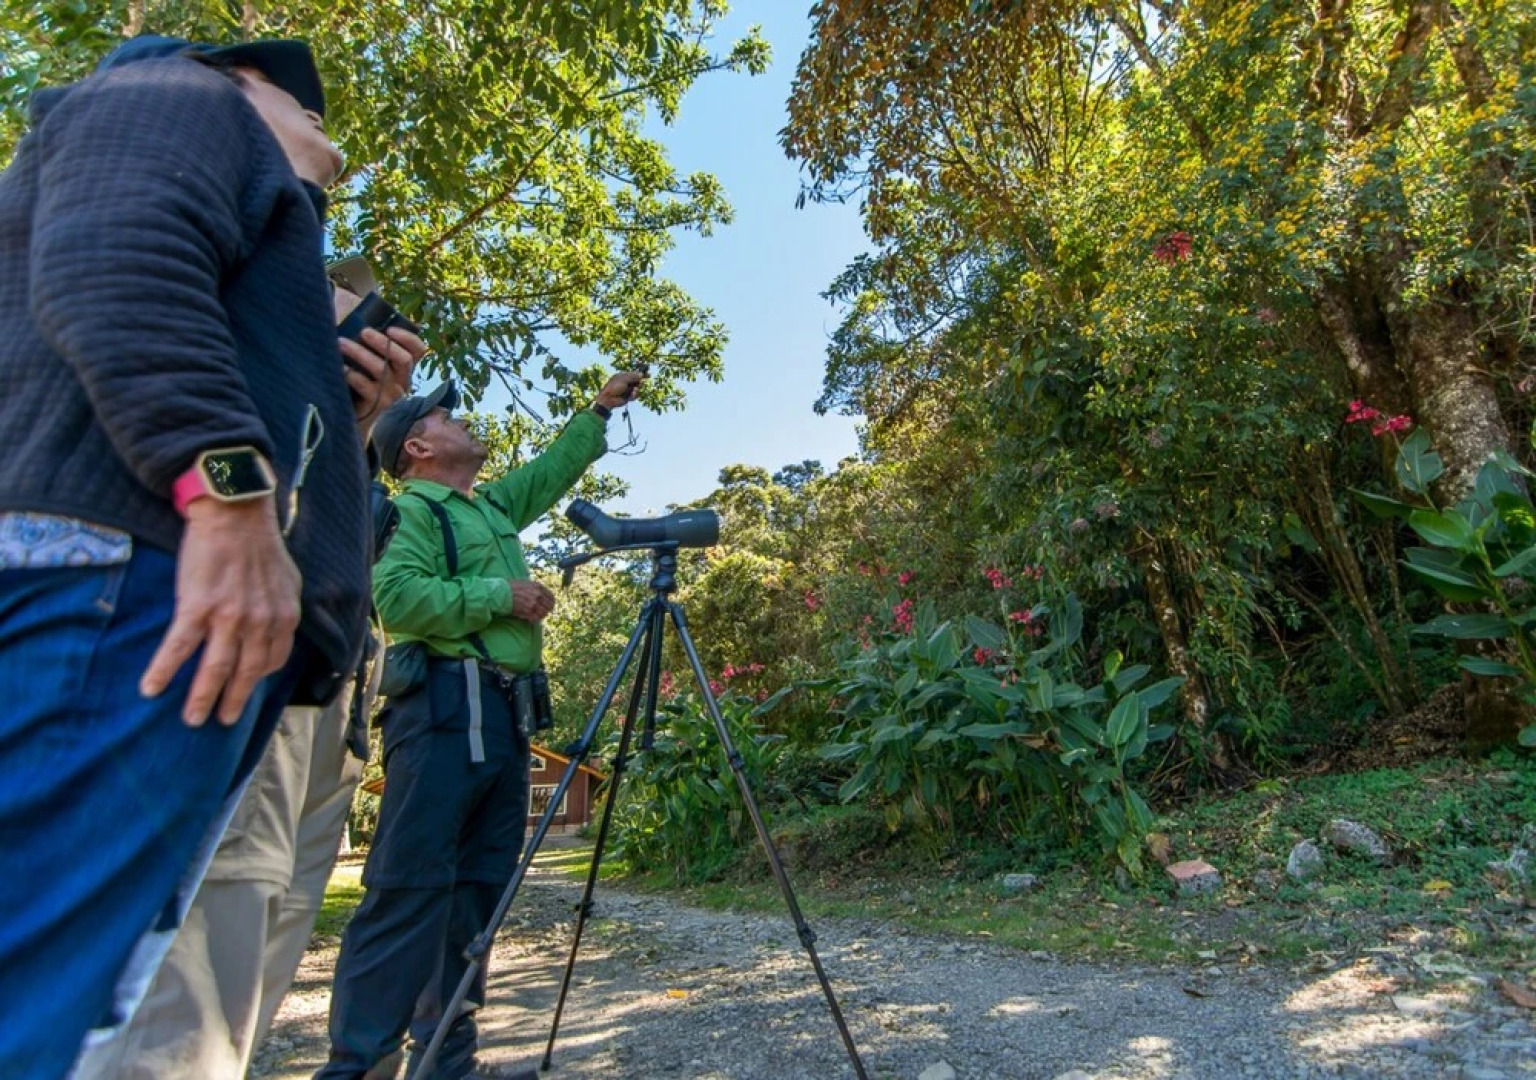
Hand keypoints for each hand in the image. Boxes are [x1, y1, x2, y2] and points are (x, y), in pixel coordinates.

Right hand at [140, 497, 302, 725]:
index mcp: (284, 617)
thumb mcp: (288, 581)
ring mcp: (229, 617)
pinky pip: (179, 648)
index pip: (273, 661)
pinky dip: (164, 671)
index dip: (257, 679)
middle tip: (220, 721)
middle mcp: (260, 623)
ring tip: (192, 718)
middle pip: (245, 674)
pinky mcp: (197, 608)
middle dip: (232, 702)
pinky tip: (152, 688)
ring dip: (201, 697)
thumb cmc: (259, 544)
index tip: (244, 690)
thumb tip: (277, 632)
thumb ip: (282, 610)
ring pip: (214, 669)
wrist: (234, 512)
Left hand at [342, 326, 425, 433]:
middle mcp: (403, 382)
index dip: (408, 338)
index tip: (390, 328)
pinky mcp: (377, 405)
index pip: (418, 350)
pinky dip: (352, 374)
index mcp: (404, 369)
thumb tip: (356, 315)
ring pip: (381, 369)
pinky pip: (365, 386)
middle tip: (363, 331)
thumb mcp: (373, 365)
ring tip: (341, 342)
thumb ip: (372, 346)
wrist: (357, 419)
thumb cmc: (362, 384)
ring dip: (360, 353)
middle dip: (383, 343)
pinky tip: (340, 366)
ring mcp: (392, 395)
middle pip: (403, 359)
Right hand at [508, 580, 555, 621]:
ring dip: (541, 615)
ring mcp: (533, 604)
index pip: (551, 597)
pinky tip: (531, 618)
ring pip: (543, 613)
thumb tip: (542, 594)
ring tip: (536, 615)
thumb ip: (535, 588)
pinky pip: (536, 618)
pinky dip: (534, 619)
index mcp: (538, 587)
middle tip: (543, 612)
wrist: (501, 593)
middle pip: (549, 606)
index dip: (551, 603)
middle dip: (547, 610)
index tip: (549, 606)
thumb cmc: (511, 587)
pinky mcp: (527, 612)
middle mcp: (538, 595)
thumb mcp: (526, 583)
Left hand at [594, 370, 645, 411]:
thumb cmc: (614, 387)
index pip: (635, 374)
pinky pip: (635, 395)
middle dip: (639, 383)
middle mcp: (627, 382)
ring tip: (632, 391)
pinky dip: (633, 396)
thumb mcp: (624, 379)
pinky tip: (629, 397)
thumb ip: (633, 376)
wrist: (608, 399)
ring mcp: (628, 389)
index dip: (641, 374)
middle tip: (640, 384)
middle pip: (638, 381)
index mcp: (624, 376)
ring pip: (638, 389)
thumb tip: (641, 374)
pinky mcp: (629, 396)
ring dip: (636, 390)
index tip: (648, 374)